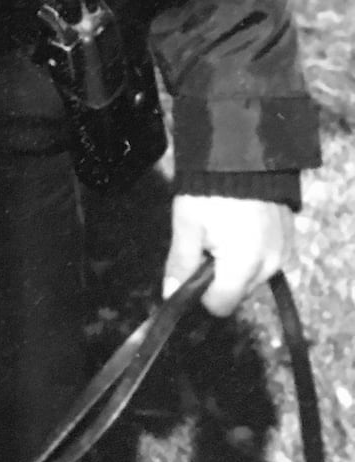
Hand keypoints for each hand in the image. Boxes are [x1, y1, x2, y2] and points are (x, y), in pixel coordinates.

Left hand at [164, 194, 294, 317]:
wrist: (242, 156)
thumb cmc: (209, 192)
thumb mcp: (187, 225)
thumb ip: (181, 263)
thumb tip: (171, 295)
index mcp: (244, 266)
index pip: (222, 305)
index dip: (202, 293)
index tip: (194, 267)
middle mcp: (271, 265)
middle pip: (239, 292)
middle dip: (221, 276)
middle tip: (208, 242)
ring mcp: (285, 252)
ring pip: (254, 276)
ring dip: (239, 264)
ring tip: (226, 230)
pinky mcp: (292, 239)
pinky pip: (269, 259)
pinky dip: (255, 251)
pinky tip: (243, 227)